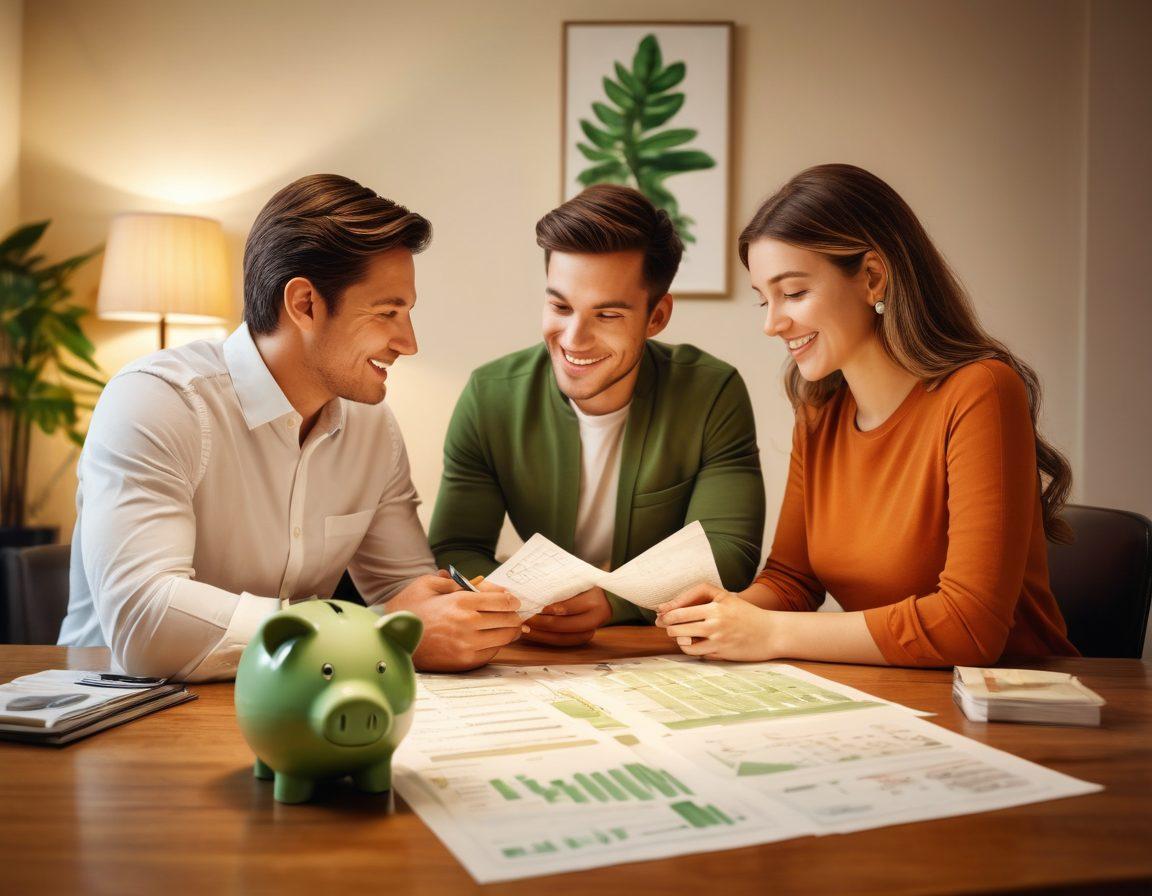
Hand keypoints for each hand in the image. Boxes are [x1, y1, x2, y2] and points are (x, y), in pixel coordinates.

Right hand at [387, 573, 521, 670]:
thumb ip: (458, 582)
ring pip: (504, 637)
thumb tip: (485, 585)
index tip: (513, 601)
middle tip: (514, 613)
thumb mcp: (430, 584)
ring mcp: (467, 644)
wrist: (392, 639)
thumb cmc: (410, 609)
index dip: (512, 600)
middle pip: (508, 619)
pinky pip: (492, 652)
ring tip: (510, 627)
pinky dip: (496, 644)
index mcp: (461, 602)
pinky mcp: (464, 661)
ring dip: (510, 631)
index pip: (502, 601)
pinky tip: (492, 638)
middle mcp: (467, 623)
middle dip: (514, 615)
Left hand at [520, 586, 611, 646]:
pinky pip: (559, 642)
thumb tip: (539, 596)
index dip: (553, 609)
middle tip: (525, 618)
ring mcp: (586, 633)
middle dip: (542, 623)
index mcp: (594, 604)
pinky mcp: (578, 640)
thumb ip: (562, 591)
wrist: (604, 602)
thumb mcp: (578, 585)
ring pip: (561, 638)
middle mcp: (593, 621)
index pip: (571, 608)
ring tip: (524, 628)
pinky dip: (543, 638)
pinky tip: (531, 633)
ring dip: (540, 634)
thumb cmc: (586, 589)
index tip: (539, 608)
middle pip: (564, 626)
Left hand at [656, 583, 777, 661]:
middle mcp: (716, 621)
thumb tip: (669, 607)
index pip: (682, 606)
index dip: (668, 609)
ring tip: (678, 634)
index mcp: (717, 605)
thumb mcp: (726, 598)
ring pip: (684, 640)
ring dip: (677, 637)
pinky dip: (689, 648)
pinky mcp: (720, 653)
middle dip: (667, 623)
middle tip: (663, 623)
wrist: (771, 633)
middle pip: (678, 622)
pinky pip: (695, 652)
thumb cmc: (746, 614)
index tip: (660, 611)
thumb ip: (701, 598)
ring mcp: (718, 639)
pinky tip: (691, 643)